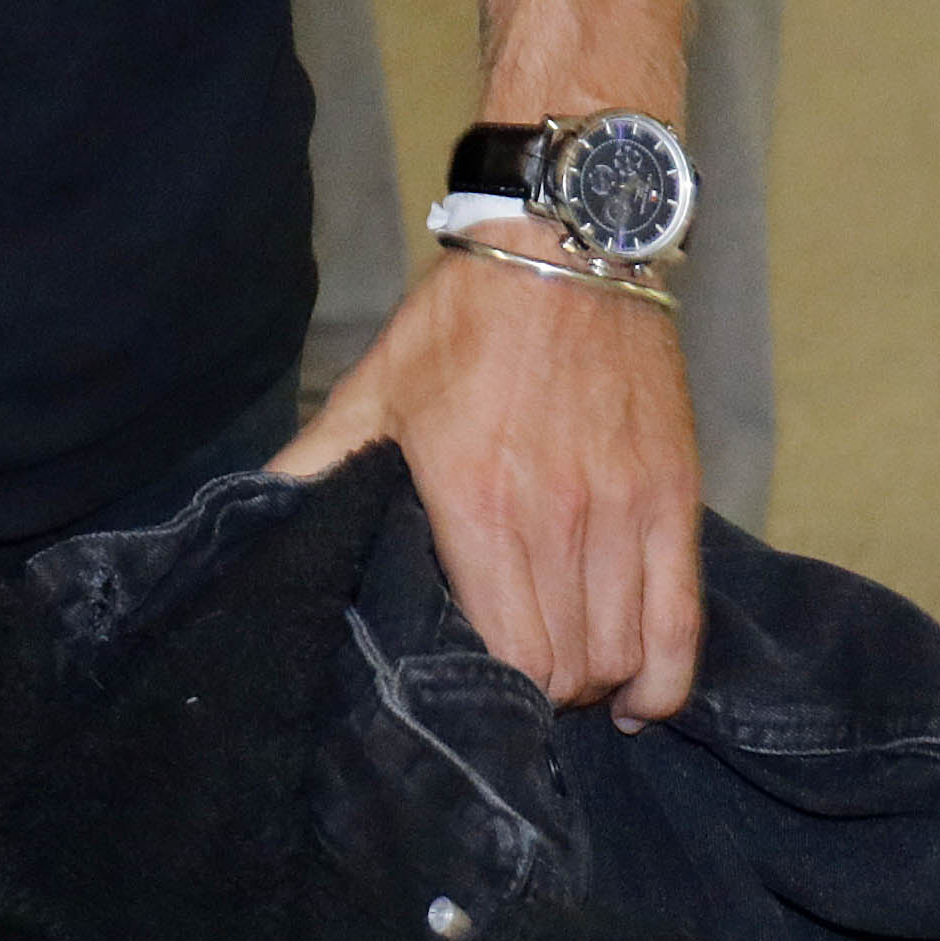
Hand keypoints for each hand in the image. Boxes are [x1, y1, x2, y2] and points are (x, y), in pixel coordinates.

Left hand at [271, 239, 702, 724]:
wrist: (562, 247)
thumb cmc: (462, 323)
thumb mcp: (375, 388)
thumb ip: (320, 462)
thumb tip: (257, 513)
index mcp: (476, 503)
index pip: (508, 656)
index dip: (493, 690)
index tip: (475, 681)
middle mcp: (556, 519)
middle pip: (567, 667)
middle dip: (541, 693)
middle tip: (518, 676)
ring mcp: (624, 511)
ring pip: (621, 652)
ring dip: (594, 680)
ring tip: (567, 671)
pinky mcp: (675, 497)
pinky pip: (683, 623)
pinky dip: (663, 677)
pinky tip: (637, 693)